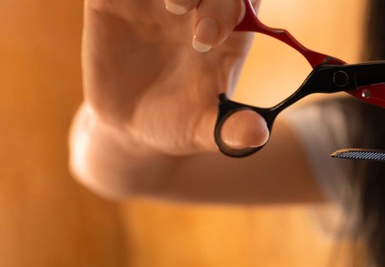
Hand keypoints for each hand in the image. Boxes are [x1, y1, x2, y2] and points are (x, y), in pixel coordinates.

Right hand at [81, 0, 265, 154]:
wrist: (130, 126)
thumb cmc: (179, 123)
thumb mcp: (206, 130)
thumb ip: (233, 130)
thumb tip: (259, 136)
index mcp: (230, 30)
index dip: (234, 5)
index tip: (211, 38)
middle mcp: (197, 5)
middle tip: (192, 23)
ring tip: (174, 7)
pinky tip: (126, 0)